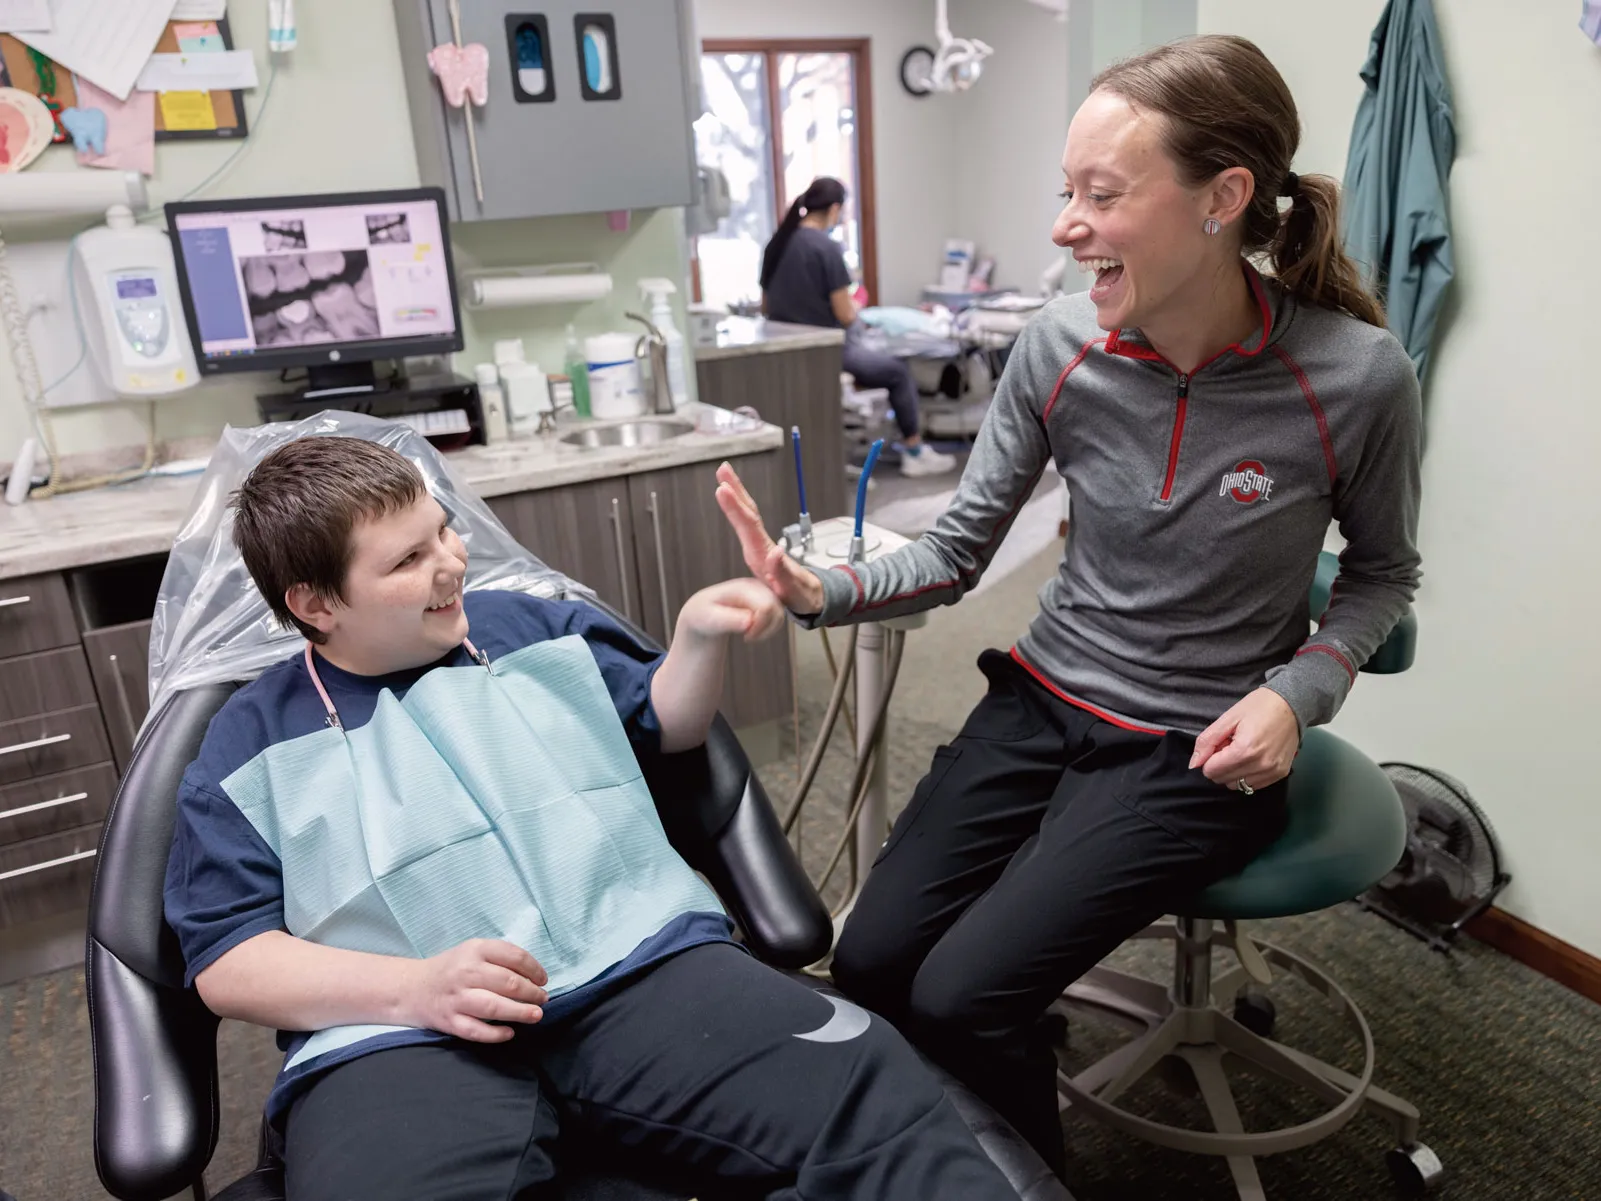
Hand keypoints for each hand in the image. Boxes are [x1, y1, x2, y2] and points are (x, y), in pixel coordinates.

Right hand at [407, 939, 547, 1042]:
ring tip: (536, 1015)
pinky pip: (476, 1031)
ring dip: (520, 1012)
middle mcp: (466, 973)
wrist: (411, 988)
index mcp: (475, 950)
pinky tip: (510, 1033)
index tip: (543, 979)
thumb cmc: (450, 969)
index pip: (514, 957)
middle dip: (532, 992)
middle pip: (508, 983)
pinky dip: (495, 1034)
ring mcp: (457, 998)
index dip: (535, 969)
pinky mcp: (449, 1021)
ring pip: (494, 1007)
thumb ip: (499, 958)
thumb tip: (534, 976)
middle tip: (543, 999)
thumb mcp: (472, 951)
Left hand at [677, 577, 786, 643]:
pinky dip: (770, 628)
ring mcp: (762, 591)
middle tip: (747, 638)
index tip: (745, 637)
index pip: (766, 607)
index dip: (760, 627)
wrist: (703, 611)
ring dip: (768, 630)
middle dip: (765, 629)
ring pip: (780, 614)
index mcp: (742, 587)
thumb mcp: (710, 619)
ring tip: (749, 635)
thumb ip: (729, 620)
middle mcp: (756, 585)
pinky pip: (778, 616)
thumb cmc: (703, 615)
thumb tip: (749, 622)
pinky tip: (753, 630)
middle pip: (776, 610)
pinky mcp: (766, 598)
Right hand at [714, 462, 825, 614]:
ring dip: (736, 495)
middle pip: (748, 513)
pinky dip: (738, 509)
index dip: (735, 507)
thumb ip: (783, 572)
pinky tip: (730, 496)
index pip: (749, 525)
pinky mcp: (758, 550)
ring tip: (723, 478)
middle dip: (735, 491)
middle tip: (722, 469)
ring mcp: (760, 546)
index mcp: (765, 553)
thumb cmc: (801, 595)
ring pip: (747, 515)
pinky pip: (746, 524)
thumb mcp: (792, 589)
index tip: (723, 489)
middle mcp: (762, 545)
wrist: (810, 598)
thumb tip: (775, 552)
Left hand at [1189, 689, 1299, 792]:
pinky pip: (1254, 785)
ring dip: (1233, 772)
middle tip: (1230, 745)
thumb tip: (1193, 764)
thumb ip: (1207, 742)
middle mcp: (1260, 765)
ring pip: (1238, 785)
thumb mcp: (1228, 718)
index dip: (1209, 758)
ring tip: (1242, 751)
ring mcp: (1272, 772)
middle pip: (1223, 780)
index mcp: (1245, 750)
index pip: (1211, 771)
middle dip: (1220, 764)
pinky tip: (1252, 758)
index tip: (1220, 744)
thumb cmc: (1259, 707)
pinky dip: (1247, 775)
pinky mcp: (1281, 774)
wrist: (1292, 704)